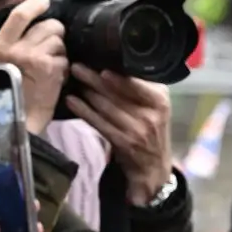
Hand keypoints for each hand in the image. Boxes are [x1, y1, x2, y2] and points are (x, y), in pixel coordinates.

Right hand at [0, 0, 67, 134]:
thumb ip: (16, 45)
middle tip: (53, 48)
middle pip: (48, 26)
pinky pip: (65, 58)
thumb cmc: (13, 94)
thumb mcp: (4, 64)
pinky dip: (64, 68)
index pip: (18, 15)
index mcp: (0, 45)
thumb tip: (36, 27)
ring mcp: (32, 56)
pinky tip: (54, 79)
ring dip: (61, 53)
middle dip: (57, 34)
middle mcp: (15, 48)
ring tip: (51, 68)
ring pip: (59, 41)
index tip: (45, 1)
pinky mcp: (48, 67)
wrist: (18, 119)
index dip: (34, 5)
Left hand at [65, 65, 173, 205]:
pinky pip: (99, 123)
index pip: (136, 84)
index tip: (99, 66)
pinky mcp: (123, 142)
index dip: (117, 76)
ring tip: (72, 81)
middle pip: (118, 93)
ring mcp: (137, 129)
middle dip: (94, 79)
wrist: (154, 165)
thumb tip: (116, 66)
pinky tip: (71, 102)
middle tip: (77, 66)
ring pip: (106, 106)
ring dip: (87, 93)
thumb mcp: (157, 107)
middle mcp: (150, 114)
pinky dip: (84, 111)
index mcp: (160, 100)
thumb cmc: (152, 129)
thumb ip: (143, 89)